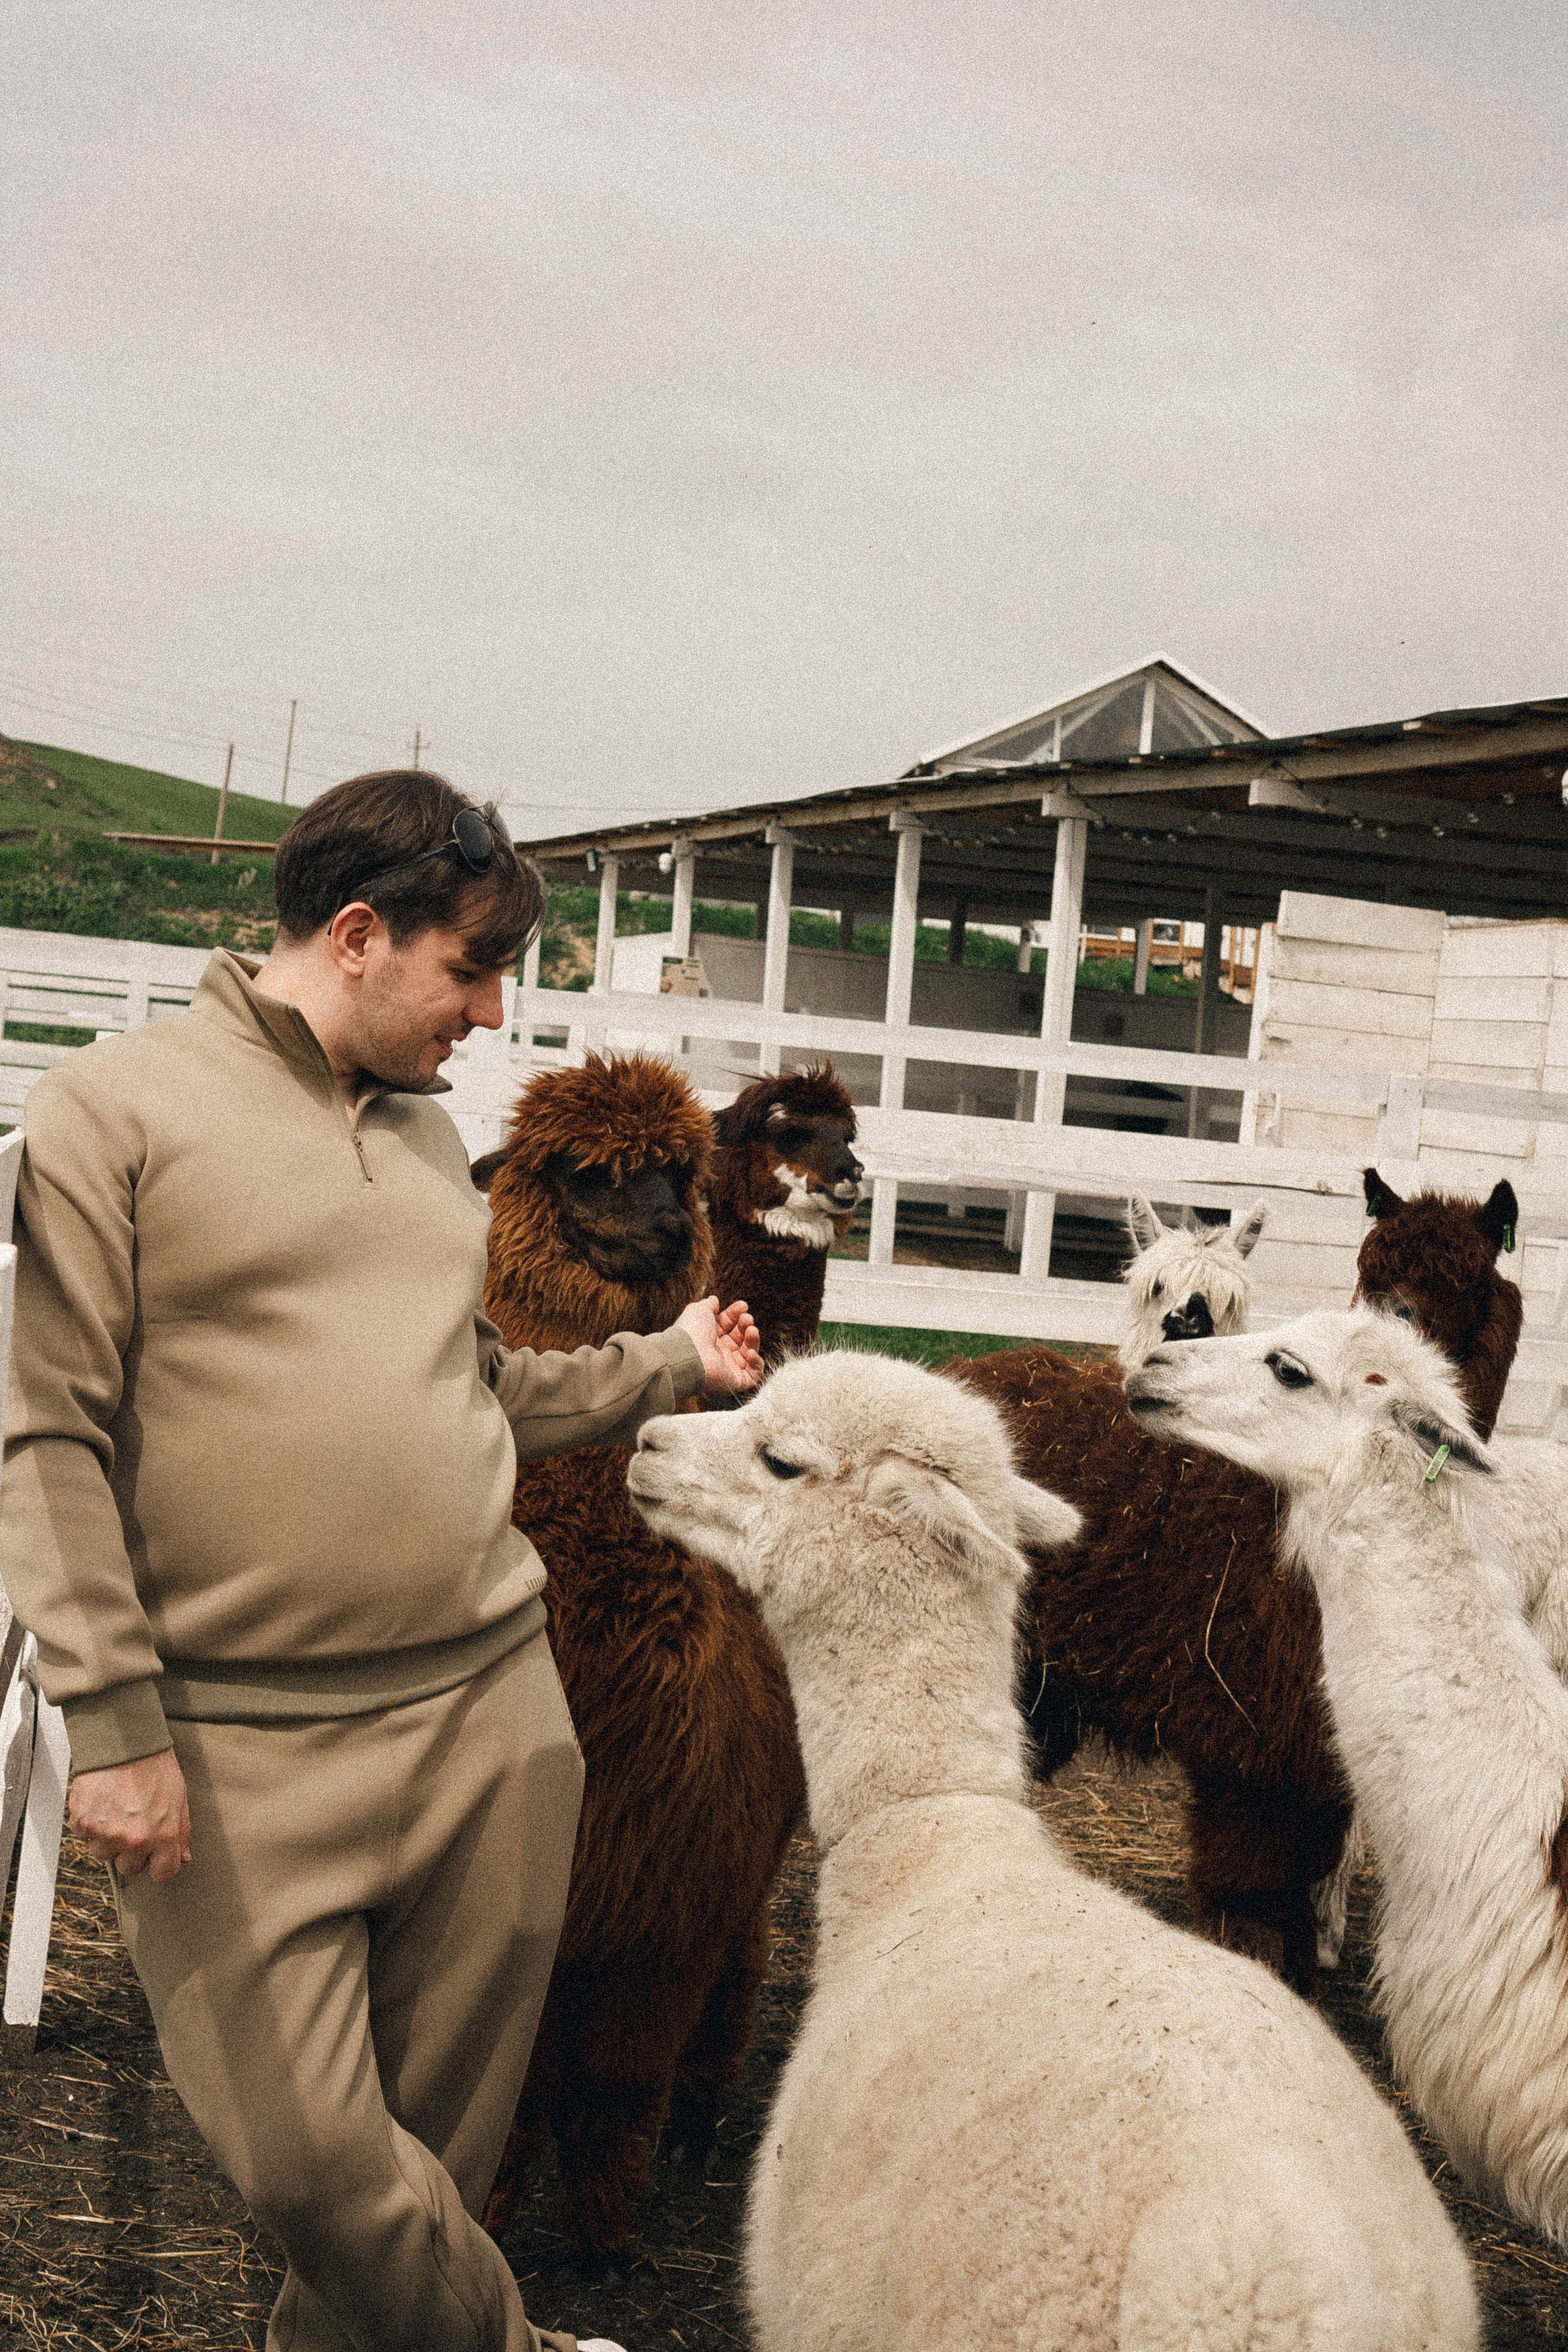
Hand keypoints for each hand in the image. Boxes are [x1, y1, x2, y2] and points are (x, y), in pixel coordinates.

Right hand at [69, 1748, 191, 1882]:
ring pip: (104, 1853)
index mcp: (163, 1835)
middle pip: (130, 1867)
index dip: (159, 1864)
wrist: (122, 1741)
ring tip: (117, 1808)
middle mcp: (134, 1839)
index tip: (155, 1856)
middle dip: (132, 1850)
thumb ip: (181, 1832)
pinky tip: (102, 1802)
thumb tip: (183, 1857)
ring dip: (109, 1837)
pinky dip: (92, 1824)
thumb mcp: (179, 1797)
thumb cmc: (154, 1766)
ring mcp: (106, 1833)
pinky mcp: (83, 1823)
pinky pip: (86, 1836)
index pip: (162, 1874)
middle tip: (134, 1822)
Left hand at [677, 1296, 763, 1395]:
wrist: (688, 1355)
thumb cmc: (691, 1332)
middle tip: (747, 1319)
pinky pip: (753, 1375)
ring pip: (748, 1354)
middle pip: (739, 1338)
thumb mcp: (699, 1310)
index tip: (743, 1306)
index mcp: (708, 1337)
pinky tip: (750, 1351)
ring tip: (751, 1330)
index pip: (727, 1325)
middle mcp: (717, 1353)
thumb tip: (714, 1300)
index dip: (736, 1314)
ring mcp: (727, 1368)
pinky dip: (757, 1362)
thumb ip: (709, 1304)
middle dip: (746, 1326)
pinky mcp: (735, 1381)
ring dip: (753, 1340)